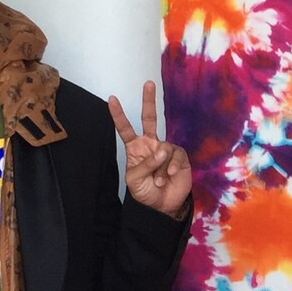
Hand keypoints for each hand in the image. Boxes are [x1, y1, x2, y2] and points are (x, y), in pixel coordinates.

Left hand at [108, 80, 190, 217]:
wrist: (162, 206)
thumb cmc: (145, 192)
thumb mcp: (135, 180)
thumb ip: (144, 164)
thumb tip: (161, 151)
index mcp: (135, 148)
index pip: (125, 129)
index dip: (118, 115)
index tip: (111, 99)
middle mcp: (150, 144)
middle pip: (149, 118)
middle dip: (148, 101)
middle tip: (148, 83)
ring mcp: (165, 150)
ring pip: (164, 148)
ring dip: (161, 167)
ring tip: (159, 181)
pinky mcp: (180, 157)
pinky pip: (176, 156)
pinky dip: (172, 167)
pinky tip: (170, 176)